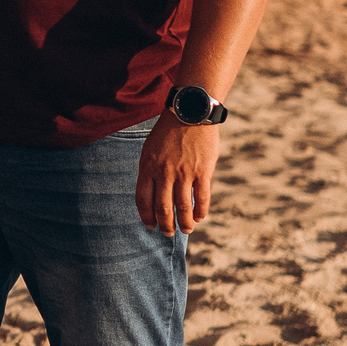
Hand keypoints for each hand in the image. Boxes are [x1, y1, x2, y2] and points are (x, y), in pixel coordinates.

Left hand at [136, 114, 219, 235]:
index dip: (146, 216)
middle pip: (163, 208)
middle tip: (167, 233)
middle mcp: (164, 173)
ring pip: (183, 207)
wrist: (190, 112)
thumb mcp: (150, 149)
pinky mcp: (203, 171)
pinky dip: (200, 211)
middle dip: (165, 225)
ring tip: (186, 230)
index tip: (150, 225)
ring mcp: (184, 173)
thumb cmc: (169, 131)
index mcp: (148, 167)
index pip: (143, 200)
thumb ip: (151, 171)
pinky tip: (200, 217)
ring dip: (184, 223)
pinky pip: (201, 198)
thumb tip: (153, 194)